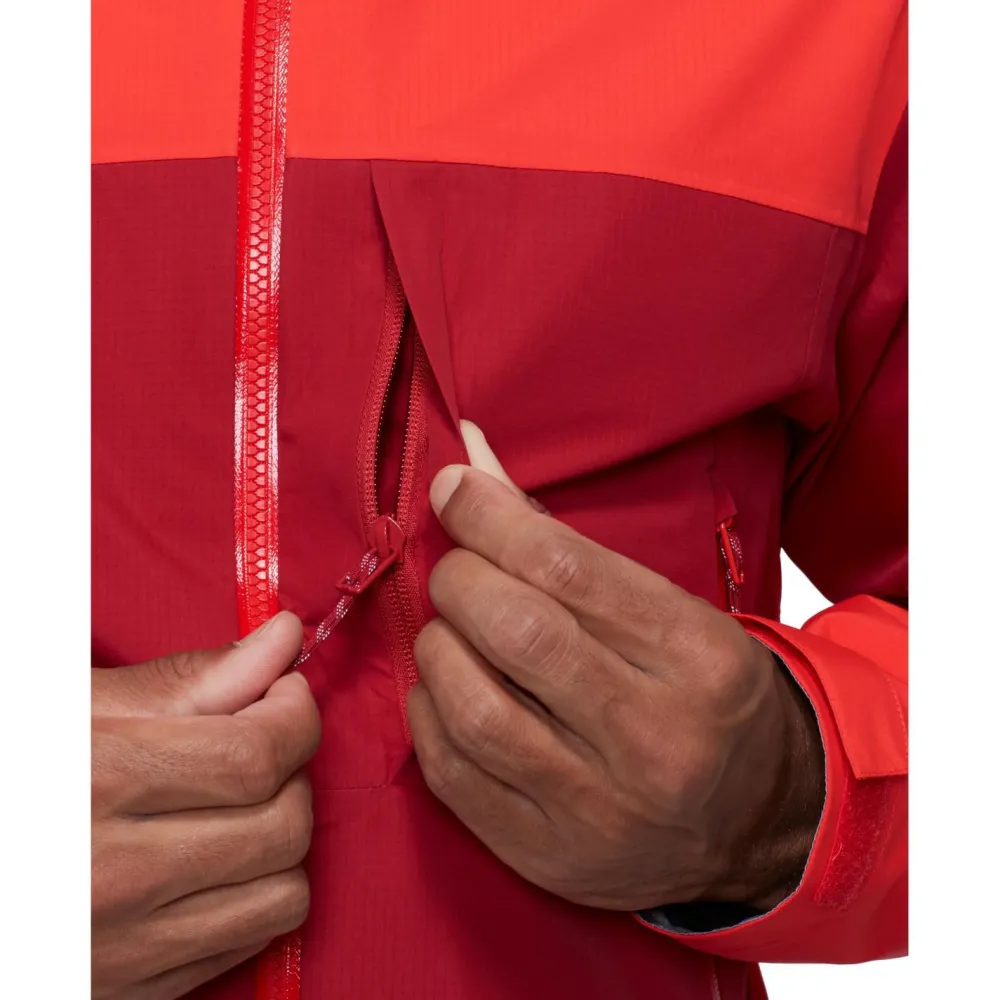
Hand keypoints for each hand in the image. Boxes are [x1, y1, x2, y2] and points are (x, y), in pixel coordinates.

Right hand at [92, 613, 319, 999]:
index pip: (253, 756)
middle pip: (282, 825)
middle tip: (262, 741)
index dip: (294, 715)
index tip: (284, 693)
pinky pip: (248, 944)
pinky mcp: (130, 994)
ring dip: (283, 837)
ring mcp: (123, 949)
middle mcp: (111, 878)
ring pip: (283, 895)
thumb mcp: (76, 709)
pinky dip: (257, 892)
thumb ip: (191, 680)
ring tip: (242, 802)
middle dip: (294, 770)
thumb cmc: (11, 771)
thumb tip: (283, 638)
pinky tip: (218, 855)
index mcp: (95, 786)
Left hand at [408, 423, 823, 912]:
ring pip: (474, 707)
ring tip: (450, 634)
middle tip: (458, 574)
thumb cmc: (699, 692)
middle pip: (515, 630)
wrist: (754, 822)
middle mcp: (655, 735)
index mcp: (696, 655)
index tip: (452, 492)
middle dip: (459, 580)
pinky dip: (428, 714)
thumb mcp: (663, 606)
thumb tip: (468, 456)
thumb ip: (557, 535)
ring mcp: (602, 806)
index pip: (564, 566)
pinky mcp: (552, 854)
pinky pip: (452, 772)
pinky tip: (446, 690)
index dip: (487, 516)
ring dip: (437, 649)